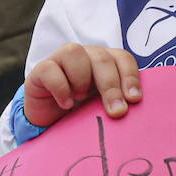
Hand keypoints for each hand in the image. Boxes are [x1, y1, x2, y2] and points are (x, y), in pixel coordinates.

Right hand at [23, 43, 141, 126]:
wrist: (49, 122)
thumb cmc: (81, 112)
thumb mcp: (102, 107)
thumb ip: (118, 102)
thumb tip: (133, 109)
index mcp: (105, 62)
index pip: (122, 58)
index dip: (130, 76)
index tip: (134, 100)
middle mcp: (85, 56)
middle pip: (102, 58)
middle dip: (111, 85)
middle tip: (116, 111)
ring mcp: (61, 60)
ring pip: (74, 53)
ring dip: (82, 78)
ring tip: (81, 99)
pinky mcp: (41, 70)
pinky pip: (50, 69)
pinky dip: (60, 87)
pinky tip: (66, 104)